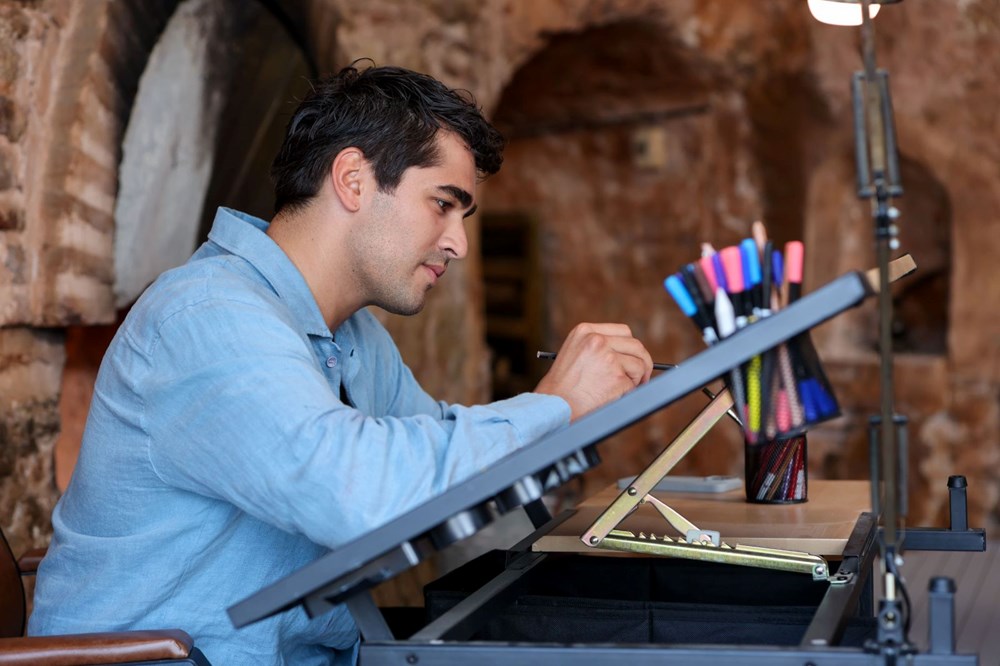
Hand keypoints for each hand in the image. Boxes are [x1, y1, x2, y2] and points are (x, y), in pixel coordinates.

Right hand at [534, 323, 652, 420]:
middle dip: (643, 362)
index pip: (623, 331)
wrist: (553, 406)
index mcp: (585, 331)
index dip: (631, 347)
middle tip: (641, 377)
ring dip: (635, 380)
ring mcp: (608, 358)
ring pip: (639, 365)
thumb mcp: (574, 354)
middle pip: (636, 346)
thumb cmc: (561, 387)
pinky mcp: (617, 377)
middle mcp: (597, 340)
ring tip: (619, 390)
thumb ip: (597, 348)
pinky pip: (633, 385)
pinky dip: (627, 394)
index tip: (633, 358)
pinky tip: (610, 398)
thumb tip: (628, 355)